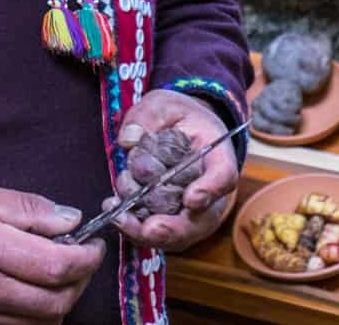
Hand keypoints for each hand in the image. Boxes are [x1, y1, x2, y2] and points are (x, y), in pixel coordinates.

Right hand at [0, 182, 105, 324]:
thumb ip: (27, 207)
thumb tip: (71, 219)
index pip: (59, 265)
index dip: (88, 258)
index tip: (94, 245)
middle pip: (58, 301)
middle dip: (81, 282)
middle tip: (81, 261)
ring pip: (43, 323)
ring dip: (62, 302)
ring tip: (58, 278)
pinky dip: (36, 318)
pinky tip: (32, 296)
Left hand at [105, 89, 239, 252]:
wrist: (180, 130)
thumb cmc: (176, 117)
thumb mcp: (164, 103)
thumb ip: (148, 115)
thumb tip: (129, 140)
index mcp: (217, 156)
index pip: (223, 175)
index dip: (210, 190)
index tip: (192, 198)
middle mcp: (209, 191)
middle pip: (201, 219)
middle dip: (174, 228)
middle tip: (150, 228)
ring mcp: (191, 211)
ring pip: (177, 234)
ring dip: (147, 229)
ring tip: (119, 212)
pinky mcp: (170, 220)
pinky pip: (157, 234)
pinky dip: (136, 229)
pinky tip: (116, 213)